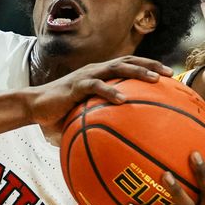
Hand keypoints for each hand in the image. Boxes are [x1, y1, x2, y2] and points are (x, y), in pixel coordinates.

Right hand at [23, 56, 171, 128]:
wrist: (34, 106)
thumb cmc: (61, 113)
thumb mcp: (86, 115)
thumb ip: (102, 122)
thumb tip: (123, 143)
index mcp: (100, 74)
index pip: (128, 65)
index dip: (149, 66)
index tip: (170, 75)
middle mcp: (96, 70)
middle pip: (128, 61)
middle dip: (150, 65)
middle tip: (170, 74)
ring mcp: (86, 76)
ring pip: (116, 68)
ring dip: (137, 71)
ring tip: (154, 79)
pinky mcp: (75, 85)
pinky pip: (96, 86)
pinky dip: (111, 91)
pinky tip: (123, 100)